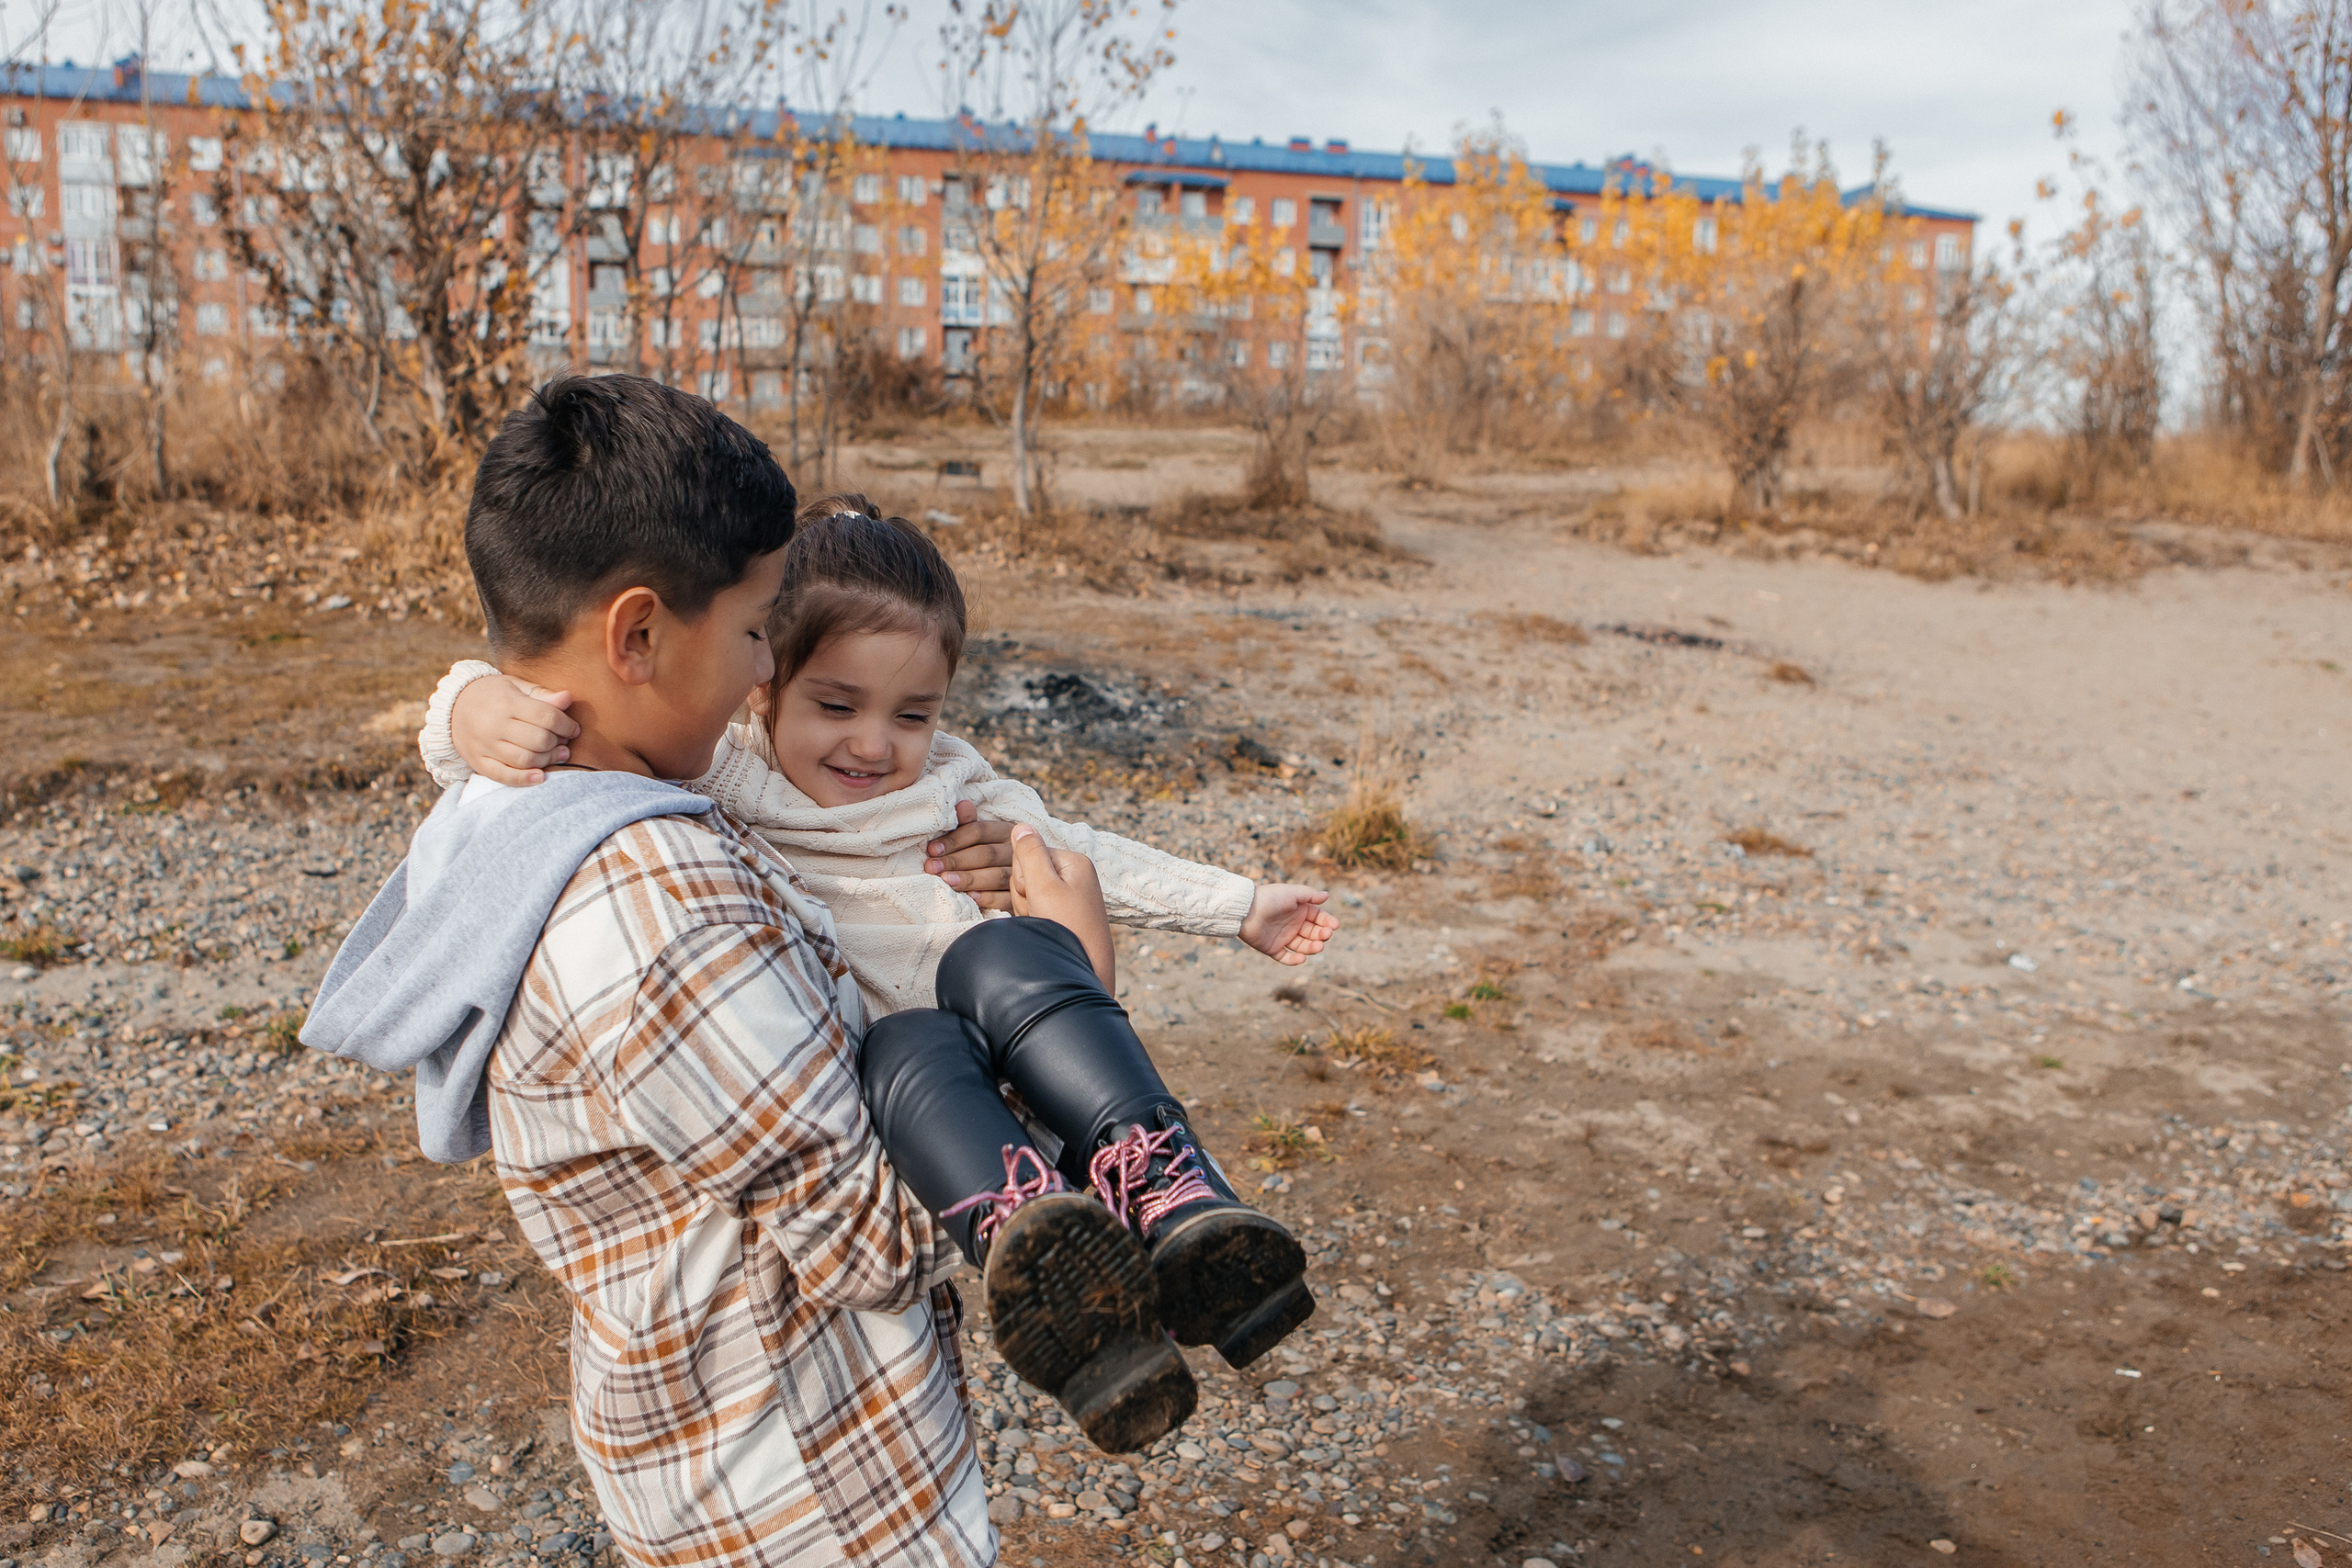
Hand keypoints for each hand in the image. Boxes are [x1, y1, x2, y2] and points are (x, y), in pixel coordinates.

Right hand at [452, 674, 580, 785]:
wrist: (452, 708)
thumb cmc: (492, 695)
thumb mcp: (515, 686)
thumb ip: (542, 694)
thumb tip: (568, 698)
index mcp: (507, 702)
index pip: (546, 717)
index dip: (566, 725)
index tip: (573, 728)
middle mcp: (495, 725)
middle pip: (538, 740)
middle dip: (558, 743)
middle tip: (565, 742)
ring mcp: (485, 745)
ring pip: (525, 759)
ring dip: (547, 760)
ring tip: (558, 755)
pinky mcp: (478, 762)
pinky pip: (503, 775)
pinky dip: (524, 779)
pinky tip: (540, 777)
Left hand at [924, 800, 1017, 909]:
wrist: (1019, 882)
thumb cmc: (985, 855)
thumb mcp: (978, 837)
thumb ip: (967, 823)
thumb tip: (962, 805)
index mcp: (1006, 831)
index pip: (980, 831)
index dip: (955, 840)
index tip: (932, 850)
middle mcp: (1016, 851)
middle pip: (987, 854)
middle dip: (956, 861)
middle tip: (932, 868)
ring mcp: (1021, 875)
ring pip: (997, 876)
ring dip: (970, 879)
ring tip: (946, 881)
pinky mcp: (1021, 897)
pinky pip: (1007, 898)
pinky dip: (989, 897)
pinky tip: (971, 897)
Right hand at [1007, 825, 1116, 993]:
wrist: (1081, 970)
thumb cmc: (1066, 928)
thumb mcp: (1045, 886)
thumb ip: (1030, 853)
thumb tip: (1021, 825)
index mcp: (1073, 862)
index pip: (1029, 853)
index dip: (1024, 877)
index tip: (1039, 897)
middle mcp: (1073, 875)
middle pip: (1026, 871)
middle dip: (1024, 894)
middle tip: (1041, 912)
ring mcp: (1067, 895)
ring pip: (1026, 891)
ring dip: (1027, 908)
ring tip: (1043, 923)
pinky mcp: (1061, 913)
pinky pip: (1033, 908)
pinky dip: (1032, 918)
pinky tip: (1043, 930)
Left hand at [1239, 884, 1338, 965]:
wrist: (1245, 910)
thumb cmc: (1270, 898)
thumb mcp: (1292, 893)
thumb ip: (1309, 895)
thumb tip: (1326, 896)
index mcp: (1299, 910)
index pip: (1318, 918)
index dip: (1327, 922)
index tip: (1334, 926)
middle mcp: (1293, 924)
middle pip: (1313, 933)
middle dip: (1321, 935)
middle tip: (1325, 935)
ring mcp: (1283, 937)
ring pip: (1303, 946)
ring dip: (1312, 948)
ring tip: (1318, 947)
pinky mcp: (1272, 948)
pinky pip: (1286, 957)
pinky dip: (1294, 960)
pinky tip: (1301, 958)